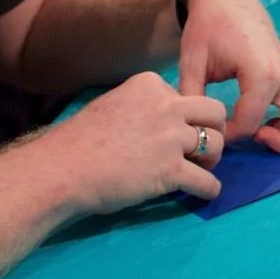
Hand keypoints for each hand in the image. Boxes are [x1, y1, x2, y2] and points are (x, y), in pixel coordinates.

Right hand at [40, 71, 228, 212]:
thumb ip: (143, 107)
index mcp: (150, 86)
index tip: (175, 132)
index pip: (187, 96)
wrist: (62, 169)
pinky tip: (205, 192)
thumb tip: (164, 118)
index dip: (186, 116)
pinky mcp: (171, 169)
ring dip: (213, 159)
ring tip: (202, 169)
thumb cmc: (79, 141)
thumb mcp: (114, 105)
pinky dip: (210, 189)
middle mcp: (167, 106)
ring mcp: (171, 138)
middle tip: (203, 148)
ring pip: (216, 144)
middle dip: (213, 129)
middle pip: (214, 112)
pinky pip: (207, 180)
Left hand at [176, 0, 279, 152]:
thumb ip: (192, 98)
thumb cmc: (208, 27)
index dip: (229, 135)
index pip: (251, 123)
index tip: (213, 127)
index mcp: (262, 73)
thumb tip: (195, 129)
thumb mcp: (192, 62)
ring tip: (265, 128)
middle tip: (253, 136)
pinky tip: (271, 115)